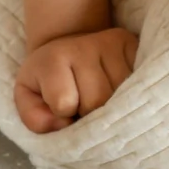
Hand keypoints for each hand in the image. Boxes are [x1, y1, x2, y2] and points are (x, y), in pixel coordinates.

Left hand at [13, 27, 137, 134]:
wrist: (69, 50)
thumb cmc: (47, 81)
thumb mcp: (29, 99)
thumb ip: (35, 118)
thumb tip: (63, 124)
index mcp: (52, 58)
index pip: (64, 102)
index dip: (64, 115)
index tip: (63, 108)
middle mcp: (83, 46)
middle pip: (97, 102)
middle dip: (90, 114)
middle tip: (83, 107)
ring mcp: (111, 44)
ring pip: (122, 96)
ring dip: (112, 107)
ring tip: (101, 100)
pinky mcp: (133, 45)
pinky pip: (140, 84)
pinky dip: (129, 96)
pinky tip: (118, 93)